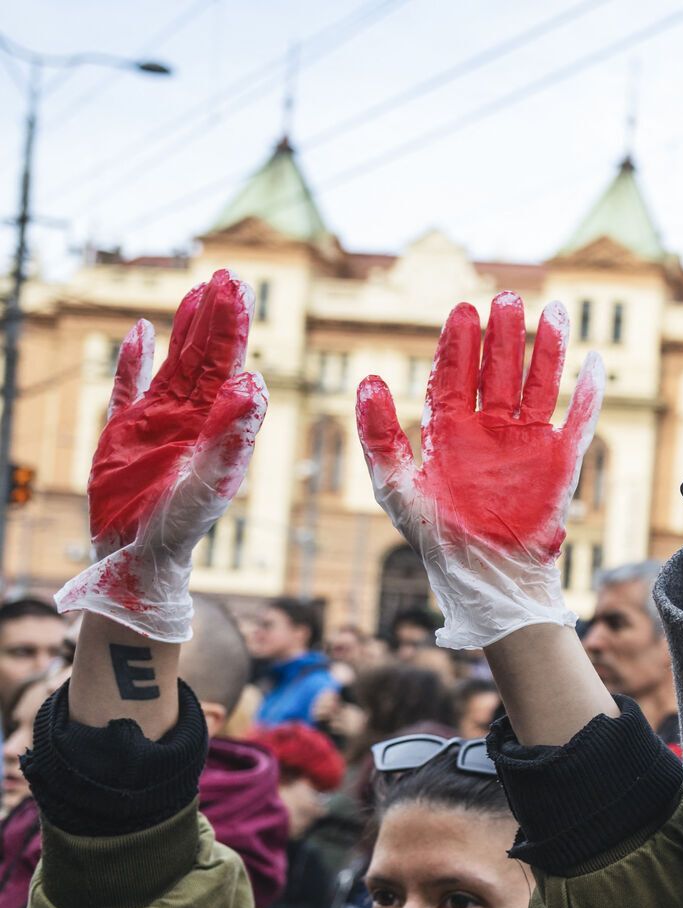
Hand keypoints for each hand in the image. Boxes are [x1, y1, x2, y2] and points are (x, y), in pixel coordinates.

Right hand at [56, 272, 267, 641]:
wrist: (139, 554)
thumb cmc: (181, 526)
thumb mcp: (211, 480)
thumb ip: (231, 435)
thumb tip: (255, 384)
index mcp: (216, 424)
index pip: (229, 366)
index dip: (234, 329)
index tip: (241, 292)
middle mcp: (192, 417)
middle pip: (207, 356)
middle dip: (219, 317)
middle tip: (230, 276)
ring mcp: (157, 421)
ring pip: (174, 363)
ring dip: (186, 329)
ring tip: (201, 290)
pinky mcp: (124, 432)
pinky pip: (128, 388)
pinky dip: (133, 360)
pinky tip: (142, 330)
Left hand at [356, 293, 603, 649]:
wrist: (485, 577)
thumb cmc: (437, 537)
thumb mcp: (396, 486)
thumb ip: (379, 435)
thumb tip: (367, 380)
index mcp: (450, 431)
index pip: (455, 375)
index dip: (459, 344)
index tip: (463, 311)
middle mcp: (490, 429)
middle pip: (499, 370)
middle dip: (504, 335)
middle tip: (507, 297)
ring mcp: (527, 442)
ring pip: (540, 384)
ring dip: (547, 349)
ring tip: (550, 311)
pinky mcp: (559, 462)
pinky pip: (578, 421)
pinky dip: (588, 394)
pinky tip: (594, 362)